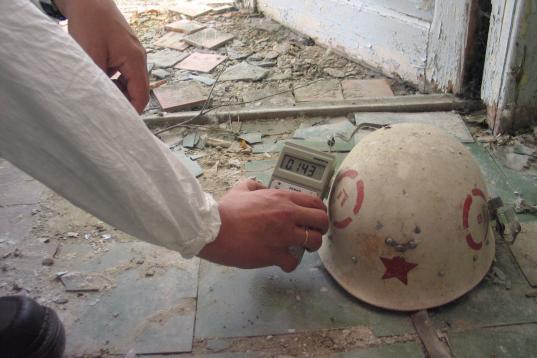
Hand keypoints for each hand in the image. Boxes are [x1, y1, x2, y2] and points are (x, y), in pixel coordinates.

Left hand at [55, 0, 148, 112]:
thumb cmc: (90, 23)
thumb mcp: (91, 55)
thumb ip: (98, 81)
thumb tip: (101, 102)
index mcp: (135, 60)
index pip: (141, 95)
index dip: (133, 111)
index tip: (119, 122)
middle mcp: (139, 58)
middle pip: (138, 91)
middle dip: (124, 103)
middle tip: (106, 112)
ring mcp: (133, 55)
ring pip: (131, 83)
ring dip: (118, 92)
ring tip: (100, 95)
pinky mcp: (125, 52)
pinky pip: (125, 74)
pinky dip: (115, 81)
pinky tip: (100, 81)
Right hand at [198, 180, 328, 271]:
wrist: (213, 229)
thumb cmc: (226, 210)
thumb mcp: (241, 188)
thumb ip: (255, 186)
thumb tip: (261, 188)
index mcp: (281, 198)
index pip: (314, 201)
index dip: (319, 211)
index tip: (315, 218)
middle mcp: (287, 215)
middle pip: (321, 220)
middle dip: (321, 228)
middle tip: (312, 233)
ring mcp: (282, 235)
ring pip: (313, 241)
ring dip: (310, 246)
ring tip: (300, 248)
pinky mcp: (274, 254)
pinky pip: (293, 261)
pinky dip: (290, 263)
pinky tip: (282, 262)